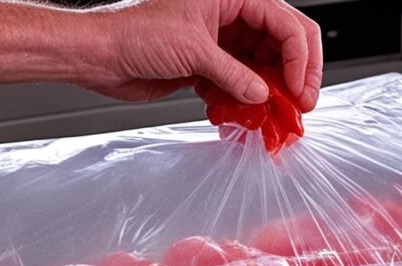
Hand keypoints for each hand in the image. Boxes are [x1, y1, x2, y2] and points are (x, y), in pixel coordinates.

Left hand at [84, 0, 322, 110]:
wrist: (101, 55)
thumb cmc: (134, 34)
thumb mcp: (194, 52)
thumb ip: (235, 75)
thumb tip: (263, 94)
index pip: (286, 25)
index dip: (300, 59)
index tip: (299, 90)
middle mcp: (230, 15)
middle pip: (282, 44)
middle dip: (292, 76)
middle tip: (298, 105)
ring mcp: (221, 40)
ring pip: (263, 66)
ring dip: (268, 93)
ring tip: (271, 115)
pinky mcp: (209, 64)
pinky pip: (240, 82)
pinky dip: (243, 100)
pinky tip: (239, 113)